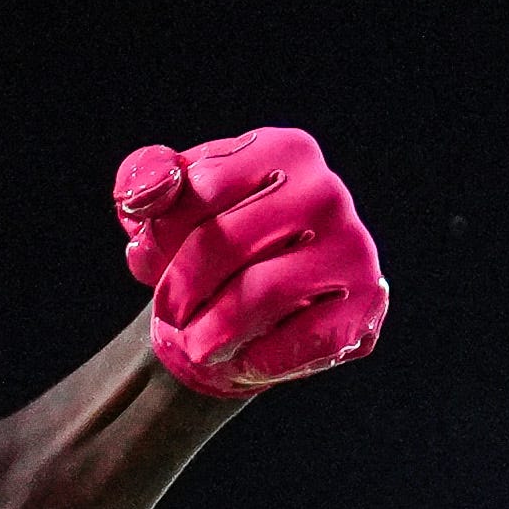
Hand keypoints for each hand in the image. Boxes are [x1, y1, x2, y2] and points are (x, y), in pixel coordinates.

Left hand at [110, 128, 385, 398]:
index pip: (200, 189)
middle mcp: (324, 191)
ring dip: (213, 330)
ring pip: (263, 291)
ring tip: (194, 346)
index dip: (159, 235)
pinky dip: (262, 357)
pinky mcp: (367, 302)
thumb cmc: (214, 237)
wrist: (272, 297)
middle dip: (181, 287)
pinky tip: (244, 359)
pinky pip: (307, 338)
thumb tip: (141, 197)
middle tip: (166, 314)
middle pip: (226, 240)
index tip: (144, 262)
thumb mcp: (170, 200)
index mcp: (281, 150)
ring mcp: (352, 246)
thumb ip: (145, 180)